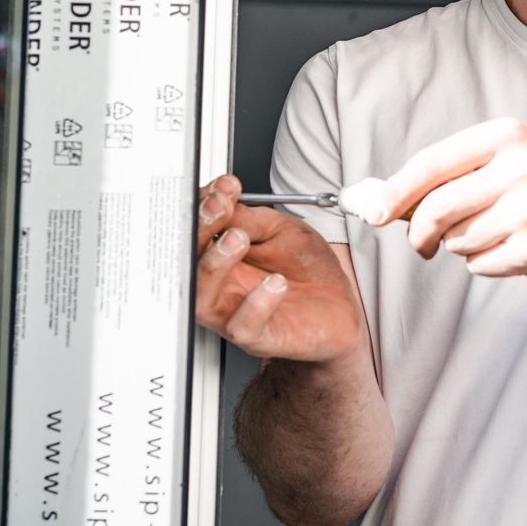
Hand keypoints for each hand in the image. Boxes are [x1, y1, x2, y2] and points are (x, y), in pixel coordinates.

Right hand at [195, 173, 364, 359]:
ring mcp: (233, 312)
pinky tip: (276, 283)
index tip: (224, 188)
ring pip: (201, 296)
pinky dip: (256, 303)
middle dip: (198, 229)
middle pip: (186, 262)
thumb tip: (223, 200)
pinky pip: (242, 326)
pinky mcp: (258, 337)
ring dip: (214, 263)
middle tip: (220, 207)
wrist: (340, 309)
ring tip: (239, 239)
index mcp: (221, 255)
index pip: (195, 231)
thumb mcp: (284, 231)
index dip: (203, 207)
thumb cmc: (307, 271)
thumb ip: (252, 219)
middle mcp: (219, 285)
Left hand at [360, 119, 526, 278]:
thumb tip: (387, 201)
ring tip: (498, 234)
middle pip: (436, 208)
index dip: (395, 192)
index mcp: (507, 136)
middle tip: (421, 244)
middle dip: (419, 232)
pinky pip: (480, 265)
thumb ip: (456, 174)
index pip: (432, 163)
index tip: (371, 212)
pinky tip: (515, 249)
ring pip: (457, 241)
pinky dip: (486, 264)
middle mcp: (518, 168)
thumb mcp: (514, 158)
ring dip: (463, 247)